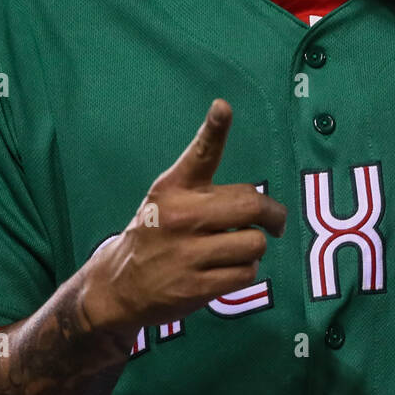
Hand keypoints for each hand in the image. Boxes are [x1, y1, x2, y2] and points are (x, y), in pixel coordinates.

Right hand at [78, 99, 287, 336]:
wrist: (118, 286)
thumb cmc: (156, 233)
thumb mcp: (167, 199)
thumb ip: (206, 189)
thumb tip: (258, 195)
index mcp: (174, 188)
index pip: (199, 154)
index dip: (214, 129)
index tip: (222, 107)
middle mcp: (181, 217)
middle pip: (252, 205)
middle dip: (273, 215)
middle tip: (275, 222)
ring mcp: (187, 254)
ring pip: (255, 243)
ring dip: (254, 248)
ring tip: (234, 250)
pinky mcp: (196, 287)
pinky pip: (247, 273)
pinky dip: (245, 271)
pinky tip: (226, 270)